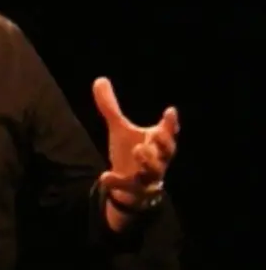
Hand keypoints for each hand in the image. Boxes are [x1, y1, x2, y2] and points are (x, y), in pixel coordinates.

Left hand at [93, 77, 178, 200]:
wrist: (129, 186)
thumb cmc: (130, 152)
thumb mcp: (120, 129)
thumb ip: (111, 108)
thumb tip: (99, 80)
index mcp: (156, 142)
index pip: (168, 132)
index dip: (170, 123)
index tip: (169, 111)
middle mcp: (157, 159)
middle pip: (167, 152)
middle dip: (163, 143)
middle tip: (153, 135)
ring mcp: (147, 176)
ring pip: (153, 171)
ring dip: (147, 160)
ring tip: (138, 149)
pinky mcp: (135, 190)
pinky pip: (128, 187)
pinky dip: (117, 182)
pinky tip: (104, 177)